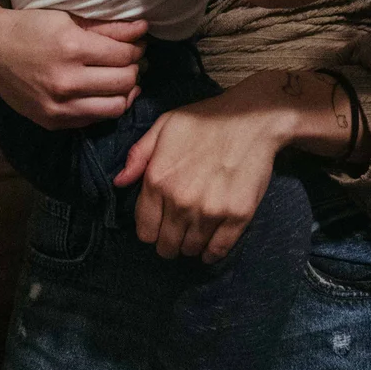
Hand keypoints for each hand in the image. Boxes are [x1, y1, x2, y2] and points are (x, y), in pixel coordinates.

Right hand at [0, 3, 145, 128]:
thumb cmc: (30, 28)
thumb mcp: (68, 19)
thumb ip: (108, 28)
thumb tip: (143, 29)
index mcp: (72, 48)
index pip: (124, 55)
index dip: (136, 49)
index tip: (136, 44)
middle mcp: (66, 81)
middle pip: (124, 82)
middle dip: (134, 69)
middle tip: (131, 60)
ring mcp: (58, 106)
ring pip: (115, 107)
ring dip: (125, 92)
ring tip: (121, 79)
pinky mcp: (52, 121)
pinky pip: (93, 120)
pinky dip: (104, 106)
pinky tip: (102, 93)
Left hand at [112, 77, 292, 262]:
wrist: (252, 117)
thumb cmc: (206, 119)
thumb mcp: (164, 125)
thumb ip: (138, 155)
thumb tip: (119, 182)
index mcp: (158, 181)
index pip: (144, 231)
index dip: (151, 229)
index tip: (160, 223)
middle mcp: (180, 201)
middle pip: (166, 247)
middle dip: (169, 240)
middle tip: (178, 228)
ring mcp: (210, 211)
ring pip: (191, 250)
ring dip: (191, 244)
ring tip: (196, 229)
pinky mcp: (237, 216)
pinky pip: (218, 251)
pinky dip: (212, 252)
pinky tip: (211, 243)